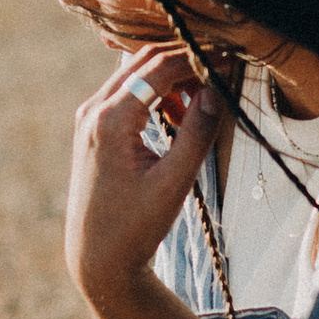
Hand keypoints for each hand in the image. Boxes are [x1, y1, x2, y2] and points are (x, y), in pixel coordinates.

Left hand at [66, 44, 220, 313]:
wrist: (97, 258)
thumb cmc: (135, 227)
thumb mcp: (174, 182)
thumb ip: (196, 133)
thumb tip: (216, 90)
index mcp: (110, 120)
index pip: (158, 68)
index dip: (196, 60)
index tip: (229, 62)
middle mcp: (93, 111)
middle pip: (144, 62)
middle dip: (184, 64)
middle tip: (219, 78)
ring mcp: (89, 118)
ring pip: (135, 75)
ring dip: (170, 80)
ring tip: (198, 109)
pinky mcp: (92, 128)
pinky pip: (126, 93)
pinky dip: (154, 95)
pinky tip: (176, 120)